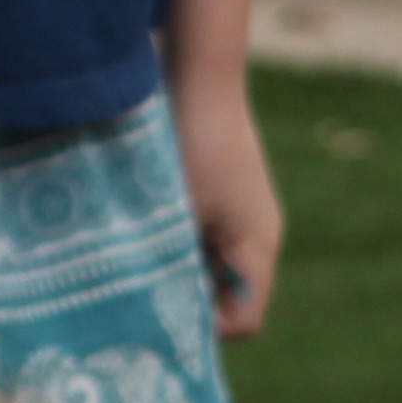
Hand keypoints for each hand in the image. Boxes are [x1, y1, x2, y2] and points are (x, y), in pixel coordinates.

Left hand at [165, 78, 280, 336]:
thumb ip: (171, 265)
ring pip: (214, 267)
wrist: (201, 74)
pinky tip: (149, 223)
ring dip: (180, 267)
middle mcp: (260, 238)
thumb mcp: (174, 212)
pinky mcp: (226, 197)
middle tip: (141, 288)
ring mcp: (245, 217)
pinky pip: (207, 239)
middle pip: (230, 297)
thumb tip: (156, 311)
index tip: (158, 314)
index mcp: (258, 248)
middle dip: (189, 299)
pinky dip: (179, 242)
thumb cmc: (191, 142)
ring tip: (141, 250)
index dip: (204, 328)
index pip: (244, 320)